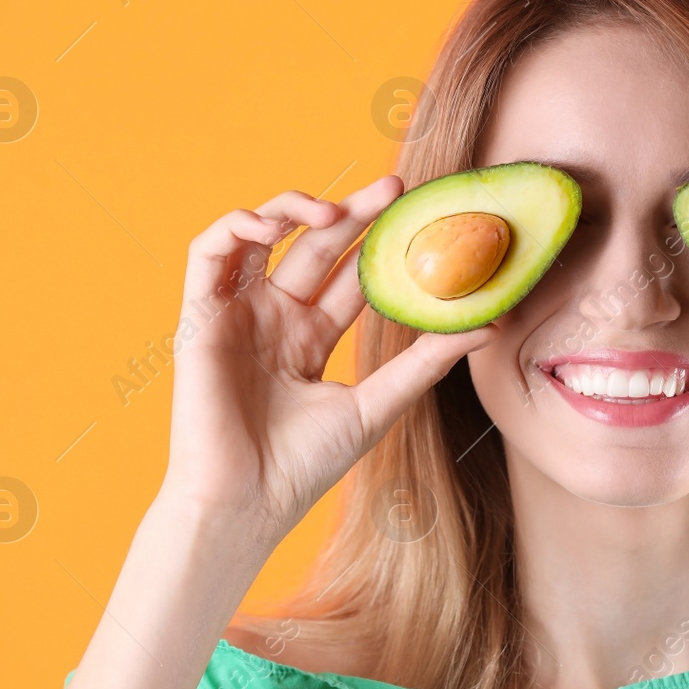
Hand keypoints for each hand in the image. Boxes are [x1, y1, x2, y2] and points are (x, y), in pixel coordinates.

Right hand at [159, 176, 494, 540]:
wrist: (247, 500)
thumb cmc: (304, 465)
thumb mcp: (378, 403)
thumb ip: (427, 360)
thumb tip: (490, 324)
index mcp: (309, 337)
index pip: (348, 272)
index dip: (378, 239)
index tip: (417, 213)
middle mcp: (273, 318)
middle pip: (314, 245)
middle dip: (352, 210)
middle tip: (394, 187)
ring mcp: (235, 314)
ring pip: (261, 236)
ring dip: (294, 209)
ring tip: (334, 210)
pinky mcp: (198, 316)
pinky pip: (207, 252)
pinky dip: (236, 226)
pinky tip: (273, 227)